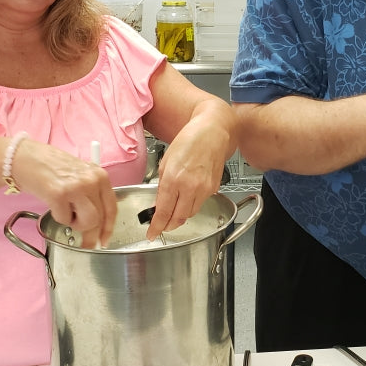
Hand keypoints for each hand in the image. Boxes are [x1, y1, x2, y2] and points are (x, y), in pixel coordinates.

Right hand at [10, 139, 116, 247]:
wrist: (25, 157)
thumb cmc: (50, 167)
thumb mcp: (79, 175)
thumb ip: (91, 194)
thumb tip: (97, 222)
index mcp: (100, 176)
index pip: (111, 207)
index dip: (109, 228)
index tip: (104, 240)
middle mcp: (91, 180)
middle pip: (100, 219)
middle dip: (91, 235)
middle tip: (85, 243)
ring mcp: (76, 187)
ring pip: (87, 222)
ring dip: (76, 225)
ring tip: (66, 213)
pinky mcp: (59, 194)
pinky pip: (65, 220)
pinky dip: (58, 218)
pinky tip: (53, 204)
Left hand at [147, 120, 228, 239]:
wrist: (213, 131)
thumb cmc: (189, 140)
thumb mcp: (166, 161)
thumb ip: (163, 184)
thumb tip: (161, 202)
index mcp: (173, 179)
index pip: (164, 212)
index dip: (156, 226)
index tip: (152, 234)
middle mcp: (190, 187)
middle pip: (178, 218)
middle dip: (169, 225)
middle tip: (162, 226)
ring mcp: (204, 189)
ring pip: (191, 213)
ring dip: (181, 216)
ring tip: (174, 211)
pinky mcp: (214, 188)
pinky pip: (201, 203)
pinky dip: (192, 204)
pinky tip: (188, 197)